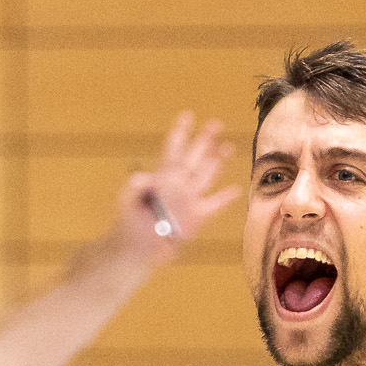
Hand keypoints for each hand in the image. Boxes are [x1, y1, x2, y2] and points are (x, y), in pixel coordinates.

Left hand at [114, 111, 240, 262]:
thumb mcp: (128, 200)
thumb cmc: (128, 223)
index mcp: (162, 177)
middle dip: (204, 140)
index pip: (172, 149)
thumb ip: (136, 186)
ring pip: (207, 176)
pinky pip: (214, 204)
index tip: (187, 115)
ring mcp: (188, 200)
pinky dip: (225, 197)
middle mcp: (178, 185)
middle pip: (194, 157)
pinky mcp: (196, 217)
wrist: (136, 249)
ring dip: (218, 161)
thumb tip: (146, 177)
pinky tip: (236, 189)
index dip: (180, 133)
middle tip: (215, 123)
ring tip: (229, 147)